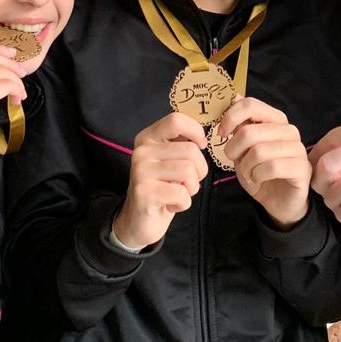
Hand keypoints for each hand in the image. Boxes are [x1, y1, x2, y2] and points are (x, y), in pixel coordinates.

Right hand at [114, 113, 208, 249]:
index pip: (176, 120)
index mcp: (148, 137)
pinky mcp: (144, 192)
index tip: (200, 146)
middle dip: (199, 171)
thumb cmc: (161, 187)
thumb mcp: (169, 160)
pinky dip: (183, 203)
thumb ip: (181, 144)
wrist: (138, 221)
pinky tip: (170, 205)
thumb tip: (202, 137)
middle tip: (187, 183)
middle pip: (190, 150)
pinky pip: (182, 194)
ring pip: (189, 171)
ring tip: (178, 193)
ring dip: (191, 188)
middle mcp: (142, 151)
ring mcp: (141, 171)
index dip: (196, 132)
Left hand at [218, 98, 311, 229]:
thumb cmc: (260, 172)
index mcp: (275, 119)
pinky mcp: (302, 168)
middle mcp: (289, 130)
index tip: (221, 133)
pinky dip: (257, 176)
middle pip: (250, 132)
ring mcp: (298, 149)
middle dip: (234, 149)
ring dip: (245, 167)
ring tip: (247, 173)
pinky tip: (258, 179)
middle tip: (234, 160)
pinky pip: (272, 167)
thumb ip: (240, 125)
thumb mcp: (243, 148)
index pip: (250, 105)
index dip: (230, 117)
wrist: (278, 201)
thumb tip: (233, 97)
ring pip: (259, 151)